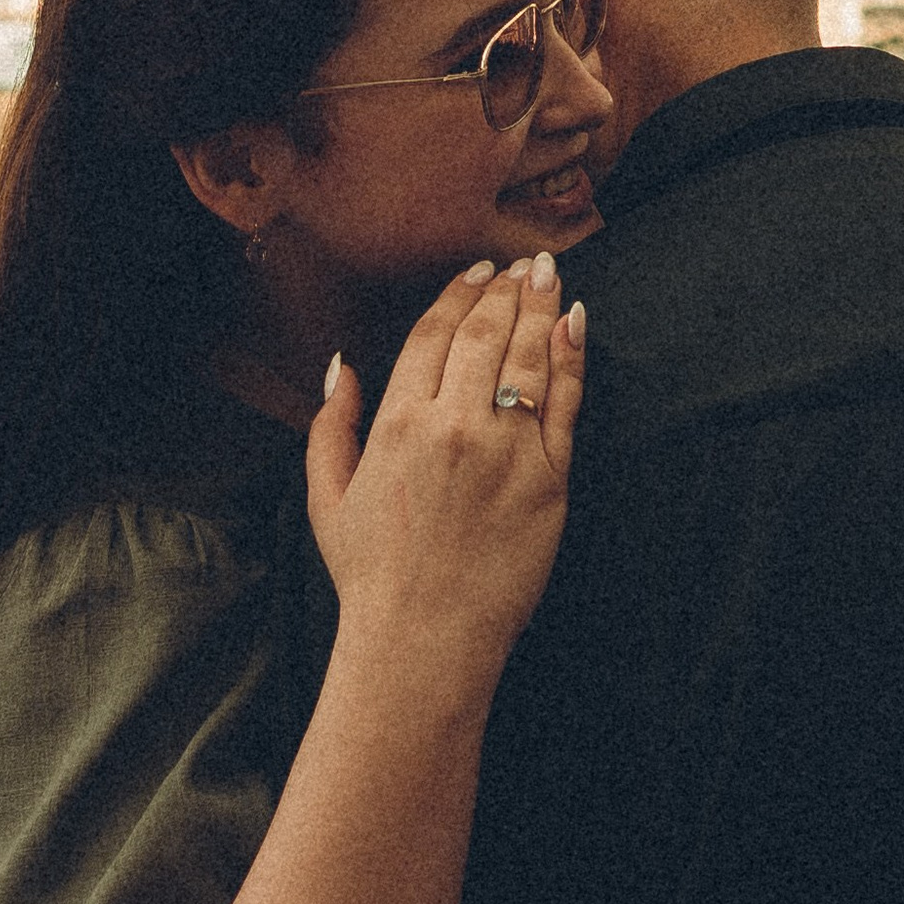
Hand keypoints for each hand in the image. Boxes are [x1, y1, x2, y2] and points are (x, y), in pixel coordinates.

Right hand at [305, 254, 585, 705]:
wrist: (425, 639)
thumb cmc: (372, 574)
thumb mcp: (328, 495)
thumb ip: (331, 423)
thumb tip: (340, 365)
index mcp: (398, 423)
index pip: (434, 334)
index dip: (459, 293)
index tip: (477, 271)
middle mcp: (455, 426)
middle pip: (486, 333)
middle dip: (507, 289)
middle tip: (523, 263)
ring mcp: (508, 451)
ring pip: (530, 357)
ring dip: (542, 308)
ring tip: (550, 277)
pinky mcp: (550, 480)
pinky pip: (566, 403)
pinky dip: (572, 358)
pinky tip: (575, 325)